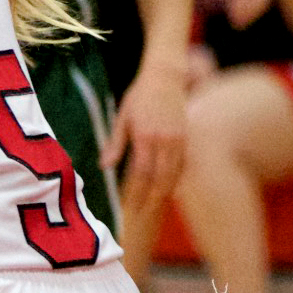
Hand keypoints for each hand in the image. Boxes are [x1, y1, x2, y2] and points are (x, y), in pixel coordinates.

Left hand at [105, 59, 186, 214]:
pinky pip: (183, 164)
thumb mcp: (122, 118)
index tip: (129, 208)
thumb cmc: (139, 96)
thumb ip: (115, 144)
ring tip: (154, 208)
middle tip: (142, 216)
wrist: (166, 76)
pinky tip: (168, 189)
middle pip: (161, 179)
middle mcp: (165, 141)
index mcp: (146, 137)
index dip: (136, 193)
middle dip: (152, 200)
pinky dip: (175, 179)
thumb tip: (104, 167)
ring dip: (165, 193)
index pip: (141, 173)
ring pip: (174, 174)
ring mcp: (180, 139)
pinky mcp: (187, 137)